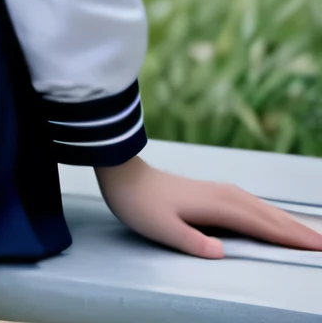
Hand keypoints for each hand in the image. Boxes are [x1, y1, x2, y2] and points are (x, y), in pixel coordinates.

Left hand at [97, 156, 321, 258]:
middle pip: (270, 216)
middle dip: (299, 230)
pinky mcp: (213, 192)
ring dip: (287, 222)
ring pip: (262, 209)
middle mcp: (224, 196)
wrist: (122, 173)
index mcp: (218, 207)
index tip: (319, 248)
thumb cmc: (140, 203)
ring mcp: (219, 191)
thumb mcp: (161, 228)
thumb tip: (220, 252)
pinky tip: (273, 220)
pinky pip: (252, 205)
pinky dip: (270, 214)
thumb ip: (191, 241)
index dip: (291, 238)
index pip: (263, 226)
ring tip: (310, 235)